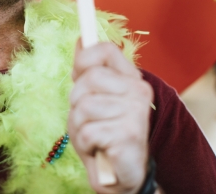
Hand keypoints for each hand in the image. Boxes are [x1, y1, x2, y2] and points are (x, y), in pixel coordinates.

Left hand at [69, 41, 153, 193]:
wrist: (121, 176)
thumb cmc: (104, 135)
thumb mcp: (93, 100)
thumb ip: (89, 73)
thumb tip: (82, 40)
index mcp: (131, 79)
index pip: (105, 50)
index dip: (83, 58)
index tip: (78, 73)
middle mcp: (138, 91)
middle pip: (89, 78)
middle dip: (77, 101)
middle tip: (88, 119)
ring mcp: (136, 112)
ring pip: (84, 106)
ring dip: (79, 127)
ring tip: (94, 137)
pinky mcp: (129, 134)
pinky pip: (87, 131)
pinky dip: (85, 144)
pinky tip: (98, 149)